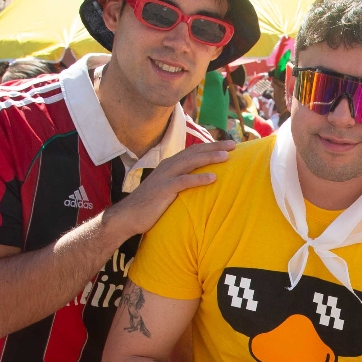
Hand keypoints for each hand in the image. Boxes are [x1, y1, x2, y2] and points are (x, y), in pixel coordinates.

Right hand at [102, 140, 233, 240]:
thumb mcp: (167, 189)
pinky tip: (213, 178)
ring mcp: (165, 177)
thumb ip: (181, 182)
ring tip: (226, 156)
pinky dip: (199, 179)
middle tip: (234, 145)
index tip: (228, 145)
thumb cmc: (150, 205)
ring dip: (209, 158)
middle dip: (214, 147)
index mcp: (170, 165)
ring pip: (190, 162)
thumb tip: (199, 184)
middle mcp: (168, 167)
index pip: (193, 151)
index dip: (211, 146)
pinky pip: (183, 182)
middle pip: (194, 152)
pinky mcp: (163, 189)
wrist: (128, 216)